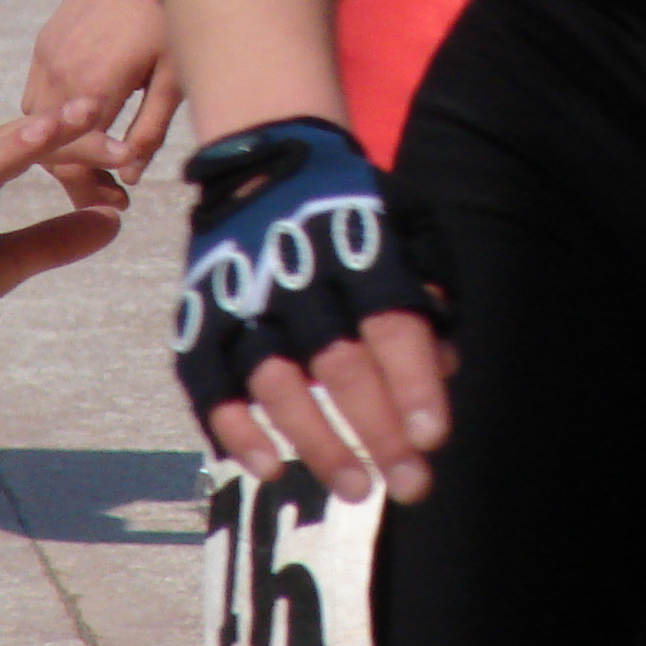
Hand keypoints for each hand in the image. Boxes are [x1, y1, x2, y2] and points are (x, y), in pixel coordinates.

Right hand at [0, 99, 125, 405]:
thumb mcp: (2, 268)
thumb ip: (53, 241)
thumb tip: (114, 220)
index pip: (27, 149)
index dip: (73, 139)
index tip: (123, 135)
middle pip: (2, 148)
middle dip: (50, 128)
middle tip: (97, 107)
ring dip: (3, 152)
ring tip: (44, 131)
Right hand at [25, 0, 180, 205]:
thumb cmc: (169, 7)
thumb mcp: (172, 74)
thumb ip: (150, 128)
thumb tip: (134, 174)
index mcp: (90, 87)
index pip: (78, 158)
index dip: (96, 184)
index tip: (121, 200)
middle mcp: (58, 73)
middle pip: (51, 146)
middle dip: (77, 177)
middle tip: (109, 198)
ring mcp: (47, 55)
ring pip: (38, 123)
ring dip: (62, 149)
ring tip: (99, 167)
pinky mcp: (47, 40)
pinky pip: (36, 94)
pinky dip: (53, 119)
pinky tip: (85, 124)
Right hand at [176, 120, 452, 506]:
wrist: (267, 157)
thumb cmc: (353, 206)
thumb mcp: (407, 222)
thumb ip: (432, 286)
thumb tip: (446, 365)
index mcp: (357, 243)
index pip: (392, 322)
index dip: (414, 383)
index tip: (434, 438)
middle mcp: (296, 271)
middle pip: (338, 363)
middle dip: (376, 431)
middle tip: (411, 485)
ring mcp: (241, 295)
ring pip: (274, 382)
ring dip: (315, 443)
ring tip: (355, 488)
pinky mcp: (199, 316)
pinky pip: (206, 384)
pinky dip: (234, 429)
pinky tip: (271, 467)